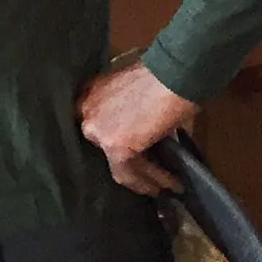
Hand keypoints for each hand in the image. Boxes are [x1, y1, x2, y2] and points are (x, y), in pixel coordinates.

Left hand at [77, 64, 197, 194]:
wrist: (174, 73)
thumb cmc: (163, 76)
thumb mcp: (133, 91)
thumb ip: (126, 112)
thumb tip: (143, 135)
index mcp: (88, 95)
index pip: (95, 130)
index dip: (113, 146)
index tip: (132, 157)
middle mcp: (86, 114)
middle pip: (104, 150)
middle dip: (127, 165)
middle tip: (146, 177)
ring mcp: (97, 131)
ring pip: (119, 165)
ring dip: (144, 178)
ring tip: (163, 188)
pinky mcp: (115, 147)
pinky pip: (131, 172)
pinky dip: (152, 180)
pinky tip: (168, 185)